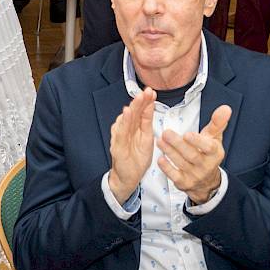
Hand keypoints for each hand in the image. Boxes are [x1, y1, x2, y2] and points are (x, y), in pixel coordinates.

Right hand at [108, 88, 155, 204]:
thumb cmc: (136, 159)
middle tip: (146, 91)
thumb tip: (149, 106)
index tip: (151, 92)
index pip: (140, 111)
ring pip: (126, 120)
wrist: (128, 178)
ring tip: (138, 98)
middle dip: (140, 101)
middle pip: (133, 113)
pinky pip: (121, 133)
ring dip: (132, 108)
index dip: (145, 101)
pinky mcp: (118, 146)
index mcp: (134, 127)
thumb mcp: (146, 139)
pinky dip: (124, 122)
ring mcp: (120, 137)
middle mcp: (126, 129)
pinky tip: (127, 113)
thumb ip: (146, 122)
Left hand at [158, 104, 230, 205]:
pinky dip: (167, 168)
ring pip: (181, 163)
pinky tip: (160, 158)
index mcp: (214, 153)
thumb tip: (226, 108)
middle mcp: (206, 166)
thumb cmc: (208, 154)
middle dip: (178, 144)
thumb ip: (218, 122)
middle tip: (166, 133)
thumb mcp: (215, 138)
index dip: (197, 141)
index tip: (187, 134)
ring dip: (169, 152)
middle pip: (191, 155)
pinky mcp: (184, 183)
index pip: (208, 148)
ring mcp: (195, 176)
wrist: (207, 181)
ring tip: (160, 141)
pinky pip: (174, 176)